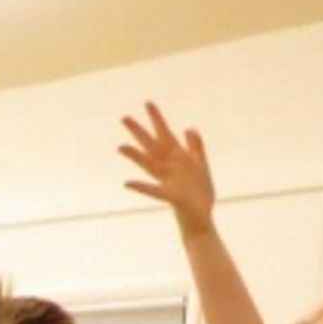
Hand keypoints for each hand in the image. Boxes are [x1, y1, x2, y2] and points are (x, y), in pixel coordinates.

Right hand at [119, 102, 215, 237]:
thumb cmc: (201, 197)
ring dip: (135, 156)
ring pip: (149, 166)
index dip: (157, 119)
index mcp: (178, 160)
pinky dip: (141, 187)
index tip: (147, 103)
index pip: (165, 135)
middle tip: (124, 118)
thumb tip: (189, 128)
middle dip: (139, 132)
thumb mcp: (201, 166)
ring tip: (120, 147)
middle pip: (152, 147)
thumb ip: (195, 147)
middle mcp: (169, 169)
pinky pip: (154, 191)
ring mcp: (168, 183)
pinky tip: (127, 183)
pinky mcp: (172, 198)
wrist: (202, 221)